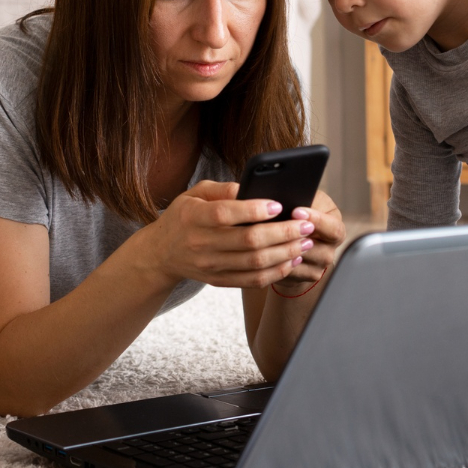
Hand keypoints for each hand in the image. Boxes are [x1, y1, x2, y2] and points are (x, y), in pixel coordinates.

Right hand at [143, 179, 314, 289]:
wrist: (162, 253)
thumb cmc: (185, 216)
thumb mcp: (195, 193)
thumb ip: (223, 189)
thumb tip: (252, 187)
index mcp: (194, 217)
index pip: (226, 214)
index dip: (254, 210)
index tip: (279, 205)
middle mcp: (201, 243)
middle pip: (248, 241)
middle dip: (282, 233)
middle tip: (306, 225)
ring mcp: (210, 266)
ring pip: (254, 263)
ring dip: (285, 253)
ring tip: (306, 242)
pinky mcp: (218, 281)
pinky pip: (251, 281)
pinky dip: (275, 272)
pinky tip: (291, 260)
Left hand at [272, 190, 343, 294]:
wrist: (293, 237)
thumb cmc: (297, 213)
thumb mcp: (303, 202)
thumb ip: (301, 201)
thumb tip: (285, 201)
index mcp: (335, 226)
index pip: (333, 228)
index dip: (316, 220)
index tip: (295, 212)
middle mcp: (331, 247)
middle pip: (320, 249)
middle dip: (295, 239)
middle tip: (276, 228)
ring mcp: (321, 264)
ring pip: (303, 261)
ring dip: (284, 251)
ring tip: (267, 238)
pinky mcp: (309, 275)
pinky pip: (292, 272)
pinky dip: (278, 262)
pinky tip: (267, 252)